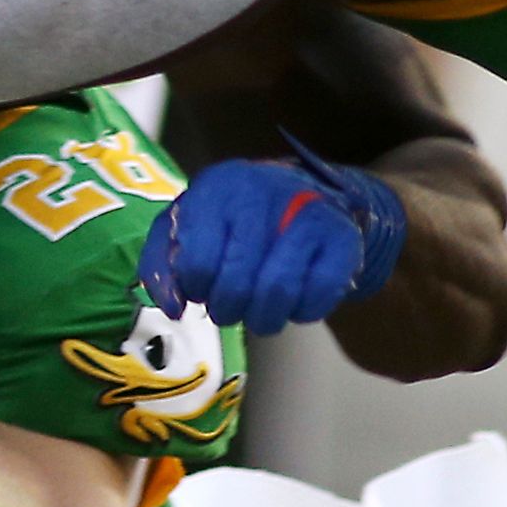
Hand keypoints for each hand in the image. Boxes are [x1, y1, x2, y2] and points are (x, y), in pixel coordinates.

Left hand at [136, 145, 405, 333]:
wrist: (308, 194)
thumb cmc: (236, 218)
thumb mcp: (188, 225)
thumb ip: (163, 264)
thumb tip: (173, 308)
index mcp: (218, 187)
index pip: (196, 262)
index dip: (196, 288)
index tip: (203, 287)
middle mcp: (263, 193)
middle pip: (236, 283)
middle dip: (227, 310)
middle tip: (230, 308)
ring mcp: (307, 213)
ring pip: (277, 293)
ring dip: (263, 319)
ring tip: (259, 312)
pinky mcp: (342, 239)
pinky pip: (316, 299)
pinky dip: (301, 314)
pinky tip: (294, 299)